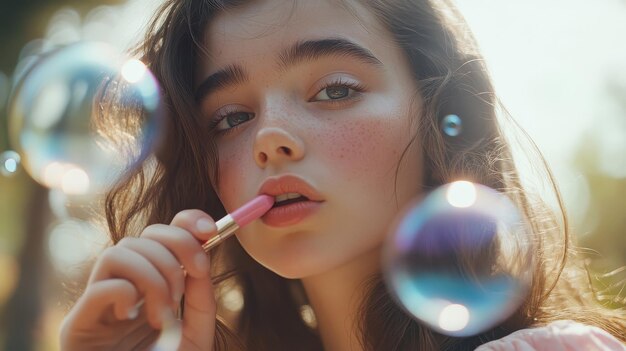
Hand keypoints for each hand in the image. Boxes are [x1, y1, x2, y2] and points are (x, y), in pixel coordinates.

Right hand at [60, 210, 218, 350]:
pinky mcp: (78, 324)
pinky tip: (133, 319)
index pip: (163, 234)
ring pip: (120, 251)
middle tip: (189, 283)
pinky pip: (102, 288)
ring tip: (162, 314)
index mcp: (152, 285)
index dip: (186, 223)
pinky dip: (126, 296)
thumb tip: (204, 254)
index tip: (210, 231)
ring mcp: (100, 303)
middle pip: (144, 235)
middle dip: (176, 250)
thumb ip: (201, 298)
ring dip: (154, 277)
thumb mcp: (195, 334)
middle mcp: (125, 286)